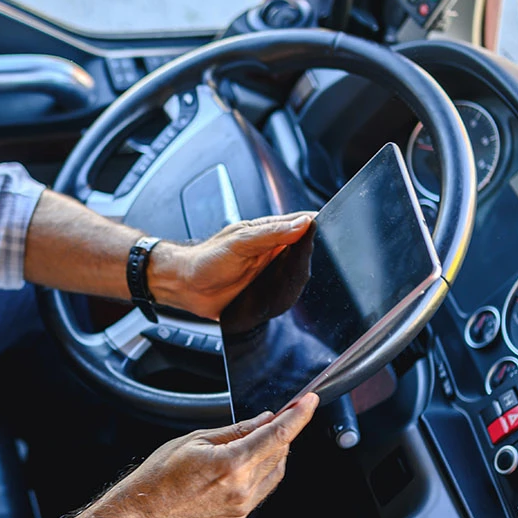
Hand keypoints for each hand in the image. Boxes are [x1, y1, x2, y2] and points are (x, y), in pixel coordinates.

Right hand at [101, 393, 319, 517]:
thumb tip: (264, 421)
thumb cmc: (163, 472)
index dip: (298, 416)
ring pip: (277, 470)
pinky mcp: (241, 514)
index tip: (310, 401)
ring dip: (277, 449)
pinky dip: (268, 467)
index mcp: (231, 464)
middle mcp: (242, 487)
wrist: (148, 508)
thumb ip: (236, 431)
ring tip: (261, 435)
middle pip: (280, 451)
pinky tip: (256, 457)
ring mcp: (243, 504)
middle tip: (279, 413)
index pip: (278, 436)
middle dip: (283, 429)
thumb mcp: (197, 440)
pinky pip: (266, 486)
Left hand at [149, 212, 314, 319]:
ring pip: (300, 273)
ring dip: (302, 275)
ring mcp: (271, 271)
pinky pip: (287, 293)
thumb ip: (271, 233)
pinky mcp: (266, 291)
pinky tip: (290, 293)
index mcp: (268, 231)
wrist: (186, 287)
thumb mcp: (239, 242)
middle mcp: (273, 250)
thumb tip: (303, 223)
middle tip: (319, 259)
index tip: (332, 230)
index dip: (317, 225)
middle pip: (306, 250)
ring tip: (300, 276)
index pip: (302, 223)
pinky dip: (291, 293)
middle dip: (314, 254)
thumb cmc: (205, 260)